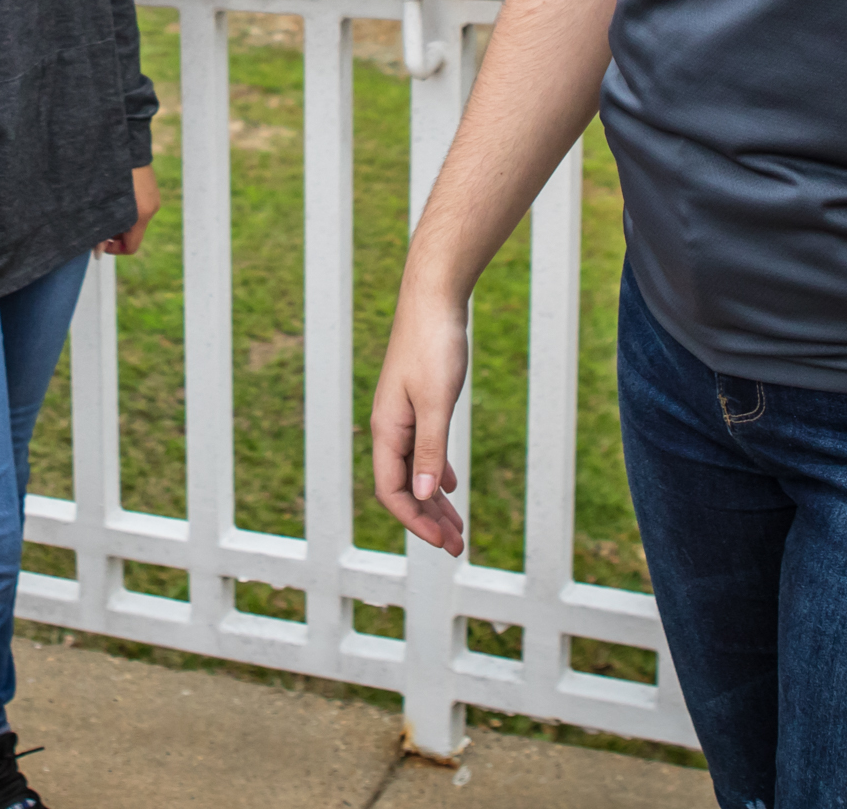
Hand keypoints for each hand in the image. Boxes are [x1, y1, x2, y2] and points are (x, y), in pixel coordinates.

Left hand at [100, 162, 160, 255]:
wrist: (127, 143)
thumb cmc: (110, 171)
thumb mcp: (103, 202)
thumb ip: (101, 228)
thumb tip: (98, 253)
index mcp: (140, 214)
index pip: (131, 247)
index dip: (114, 249)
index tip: (100, 241)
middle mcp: (151, 209)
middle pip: (133, 234)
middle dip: (116, 232)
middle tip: (99, 220)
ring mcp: (154, 198)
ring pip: (136, 220)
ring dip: (121, 219)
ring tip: (105, 204)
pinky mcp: (152, 189)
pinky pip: (139, 207)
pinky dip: (127, 208)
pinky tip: (114, 194)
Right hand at [368, 288, 468, 557]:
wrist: (434, 299)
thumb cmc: (434, 346)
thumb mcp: (437, 402)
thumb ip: (429, 449)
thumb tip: (421, 494)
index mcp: (387, 430)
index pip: (392, 491)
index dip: (416, 521)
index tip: (444, 542)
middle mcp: (390, 428)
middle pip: (404, 488)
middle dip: (428, 520)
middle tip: (458, 547)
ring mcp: (403, 416)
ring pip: (415, 471)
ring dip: (434, 501)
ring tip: (459, 527)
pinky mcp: (418, 404)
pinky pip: (423, 451)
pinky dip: (436, 472)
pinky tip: (451, 485)